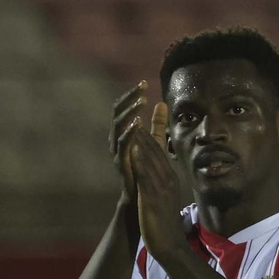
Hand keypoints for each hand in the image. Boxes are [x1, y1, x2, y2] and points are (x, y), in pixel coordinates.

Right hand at [108, 81, 151, 204]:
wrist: (140, 195)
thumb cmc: (144, 167)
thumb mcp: (153, 141)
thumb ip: (157, 124)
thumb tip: (162, 103)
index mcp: (122, 132)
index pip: (122, 108)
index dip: (131, 95)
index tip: (143, 83)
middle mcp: (115, 139)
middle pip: (117, 113)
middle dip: (129, 99)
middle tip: (141, 88)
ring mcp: (116, 150)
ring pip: (118, 126)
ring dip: (129, 113)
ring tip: (141, 102)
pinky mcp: (121, 162)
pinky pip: (122, 144)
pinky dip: (129, 133)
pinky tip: (137, 123)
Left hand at [124, 103, 187, 261]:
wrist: (169, 244)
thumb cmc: (164, 222)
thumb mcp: (163, 197)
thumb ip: (159, 181)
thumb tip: (156, 170)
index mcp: (170, 178)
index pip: (162, 150)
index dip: (156, 131)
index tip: (152, 114)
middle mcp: (168, 179)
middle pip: (157, 150)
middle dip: (148, 129)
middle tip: (141, 110)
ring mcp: (161, 188)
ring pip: (151, 160)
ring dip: (143, 141)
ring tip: (135, 124)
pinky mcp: (153, 197)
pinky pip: (146, 176)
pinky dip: (140, 161)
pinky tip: (133, 150)